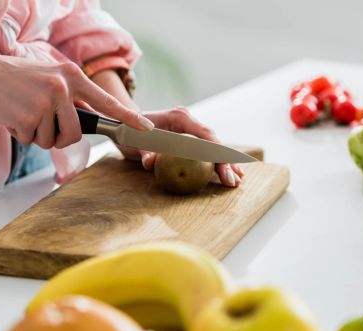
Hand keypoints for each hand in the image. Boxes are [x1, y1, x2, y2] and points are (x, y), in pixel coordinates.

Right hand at [0, 57, 153, 147]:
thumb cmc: (13, 79)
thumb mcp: (48, 77)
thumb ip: (69, 95)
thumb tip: (87, 121)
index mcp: (71, 76)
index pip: (106, 101)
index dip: (128, 117)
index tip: (146, 129)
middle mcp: (62, 88)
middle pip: (74, 133)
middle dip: (58, 137)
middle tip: (40, 123)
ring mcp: (45, 102)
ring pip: (51, 140)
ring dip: (35, 134)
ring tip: (22, 112)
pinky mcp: (27, 117)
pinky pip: (31, 141)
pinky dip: (20, 134)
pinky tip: (11, 115)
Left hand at [118, 107, 243, 186]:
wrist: (126, 123)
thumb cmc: (129, 131)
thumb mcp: (133, 141)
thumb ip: (143, 151)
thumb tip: (150, 163)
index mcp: (180, 117)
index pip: (205, 135)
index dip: (217, 153)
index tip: (224, 169)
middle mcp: (189, 121)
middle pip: (213, 142)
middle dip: (225, 162)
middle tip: (232, 182)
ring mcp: (190, 129)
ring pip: (213, 147)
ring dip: (225, 163)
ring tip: (237, 180)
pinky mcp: (189, 138)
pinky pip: (206, 151)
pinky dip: (216, 163)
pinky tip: (227, 174)